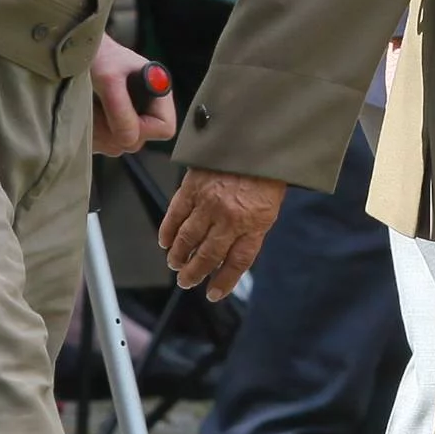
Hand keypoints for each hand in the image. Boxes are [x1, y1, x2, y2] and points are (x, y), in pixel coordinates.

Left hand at [87, 36, 176, 155]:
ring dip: (97, 133)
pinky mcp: (108, 124)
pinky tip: (84, 114)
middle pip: (138, 141)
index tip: (119, 119)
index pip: (164, 128)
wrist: (73, 48)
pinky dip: (90, 134)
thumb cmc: (96, 55)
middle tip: (95, 111)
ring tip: (87, 108)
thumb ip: (121, 110)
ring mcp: (126, 118)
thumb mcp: (108, 79)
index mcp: (156, 93)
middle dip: (112, 132)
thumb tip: (129, 140)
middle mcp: (145, 108)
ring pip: (117, 145)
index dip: (144, 130)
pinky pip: (102, 144)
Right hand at [157, 167, 286, 299]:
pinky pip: (175, 215)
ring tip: (176, 264)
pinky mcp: (192, 187)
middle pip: (208, 255)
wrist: (256, 140)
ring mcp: (209, 202)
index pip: (237, 262)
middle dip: (195, 273)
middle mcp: (231, 217)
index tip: (213, 293)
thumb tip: (231, 256)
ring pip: (188, 239)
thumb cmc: (265, 173)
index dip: (224, 281)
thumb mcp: (269, 207)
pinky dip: (168, 231)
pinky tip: (165, 242)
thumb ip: (251, 232)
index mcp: (255, 223)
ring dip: (179, 256)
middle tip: (186, 281)